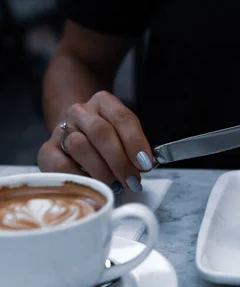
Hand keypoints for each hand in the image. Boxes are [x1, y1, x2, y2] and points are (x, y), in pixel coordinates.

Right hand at [38, 91, 154, 192]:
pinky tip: (92, 184)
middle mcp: (80, 111)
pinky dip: (80, 177)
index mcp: (104, 102)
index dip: (135, 142)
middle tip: (132, 180)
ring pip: (80, 146)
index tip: (145, 164)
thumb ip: (135, 148)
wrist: (74, 135)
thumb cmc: (107, 140)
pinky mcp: (46, 150)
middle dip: (120, 160)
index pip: (122, 118)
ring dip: (101, 170)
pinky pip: (61, 165)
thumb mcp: (124, 136)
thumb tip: (144, 166)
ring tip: (113, 182)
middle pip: (101, 132)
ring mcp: (61, 129)